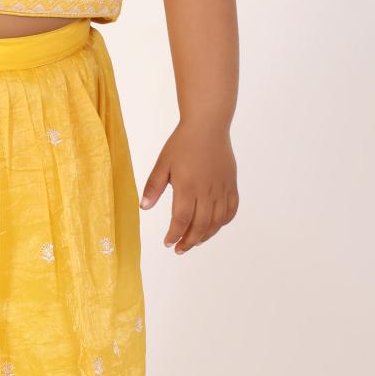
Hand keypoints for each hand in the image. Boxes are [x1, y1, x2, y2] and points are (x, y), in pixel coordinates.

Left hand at [139, 118, 238, 252]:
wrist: (207, 126)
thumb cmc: (182, 143)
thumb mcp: (162, 163)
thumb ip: (153, 186)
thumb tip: (143, 207)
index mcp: (187, 186)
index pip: (181, 220)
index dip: (174, 235)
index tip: (168, 243)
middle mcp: (206, 191)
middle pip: (200, 226)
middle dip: (189, 241)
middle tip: (179, 249)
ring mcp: (221, 188)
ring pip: (216, 221)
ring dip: (206, 235)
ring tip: (194, 242)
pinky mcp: (231, 185)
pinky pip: (230, 210)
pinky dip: (222, 223)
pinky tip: (213, 227)